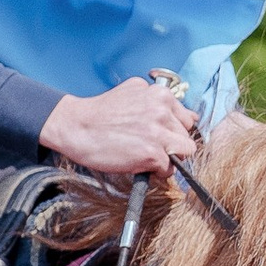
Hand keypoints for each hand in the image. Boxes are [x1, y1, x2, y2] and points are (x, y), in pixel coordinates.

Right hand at [40, 78, 201, 181]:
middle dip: (172, 144)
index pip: (186, 118)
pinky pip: (169, 169)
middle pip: (186, 136)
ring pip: (184, 152)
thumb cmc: (100, 113)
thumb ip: (158, 100)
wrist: (76, 126)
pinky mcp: (152, 153)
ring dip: (168, 158)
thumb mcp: (133, 93)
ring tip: (146, 157)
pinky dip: (157, 172)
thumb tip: (189, 114)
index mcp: (160, 94)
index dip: (173, 130)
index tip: (160, 135)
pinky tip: (139, 164)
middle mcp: (163, 110)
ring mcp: (159, 132)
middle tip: (149, 147)